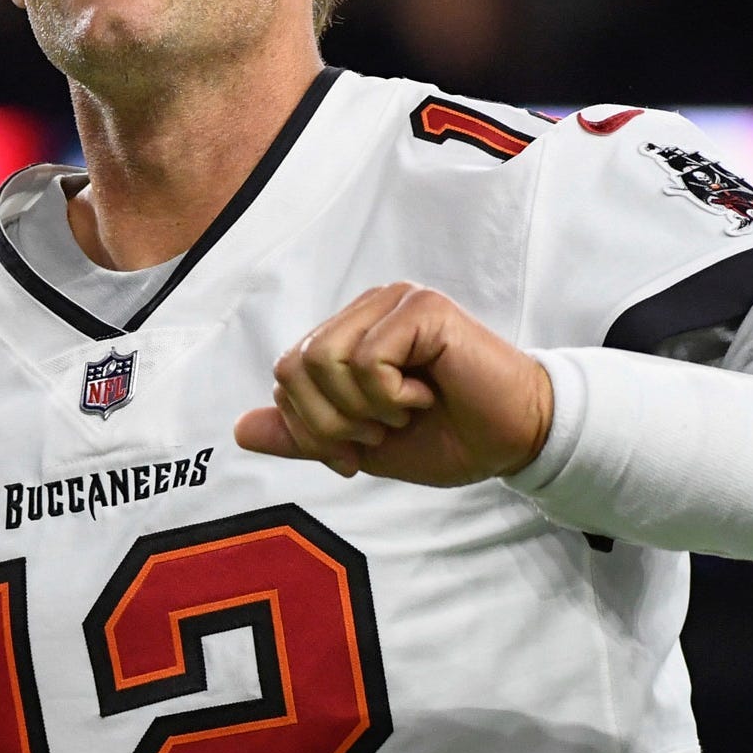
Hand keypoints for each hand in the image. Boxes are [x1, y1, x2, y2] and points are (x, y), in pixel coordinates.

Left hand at [234, 282, 553, 486]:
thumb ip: (304, 435)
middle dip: (331, 423)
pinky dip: (390, 395)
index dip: (312, 429)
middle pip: (294, 367)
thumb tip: (239, 429)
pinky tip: (427, 393)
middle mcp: (366, 310)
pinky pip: (367, 359)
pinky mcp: (422, 307)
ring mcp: (394, 302)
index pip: (284, 376)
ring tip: (404, 411)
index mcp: (347, 334)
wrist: (513, 440)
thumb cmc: (447, 436)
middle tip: (381, 431)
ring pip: (323, 360)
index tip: (356, 450)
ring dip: (363, 409)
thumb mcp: (361, 446)